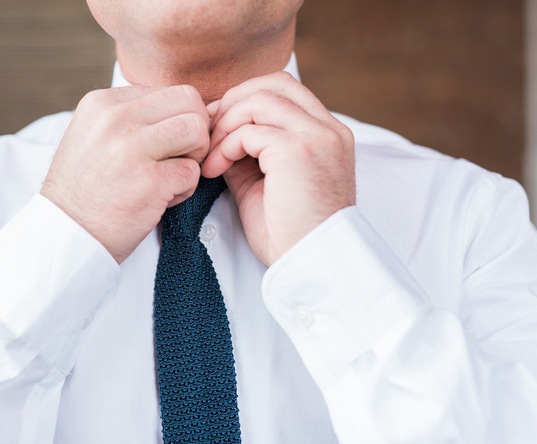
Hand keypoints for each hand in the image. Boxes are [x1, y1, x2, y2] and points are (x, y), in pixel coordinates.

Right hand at [41, 85, 209, 262]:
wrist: (66, 235)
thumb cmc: (87, 189)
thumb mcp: (95, 136)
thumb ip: (132, 117)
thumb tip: (189, 108)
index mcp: (103, 102)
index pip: (171, 92)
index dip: (179, 120)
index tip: (162, 147)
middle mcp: (116, 118)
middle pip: (190, 103)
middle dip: (196, 133)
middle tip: (180, 159)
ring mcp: (132, 148)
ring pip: (197, 130)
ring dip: (195, 157)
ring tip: (172, 177)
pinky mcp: (149, 181)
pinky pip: (193, 172)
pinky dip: (185, 190)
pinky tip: (160, 200)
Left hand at [201, 72, 355, 265]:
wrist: (311, 266)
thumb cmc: (288, 234)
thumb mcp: (263, 183)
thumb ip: (246, 152)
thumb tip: (216, 134)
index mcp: (326, 135)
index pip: (284, 91)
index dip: (244, 101)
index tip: (216, 129)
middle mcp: (328, 129)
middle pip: (274, 83)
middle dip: (233, 103)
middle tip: (207, 135)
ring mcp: (317, 136)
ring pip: (260, 100)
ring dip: (225, 125)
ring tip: (210, 157)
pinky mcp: (299, 151)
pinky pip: (250, 130)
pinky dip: (225, 146)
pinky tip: (214, 170)